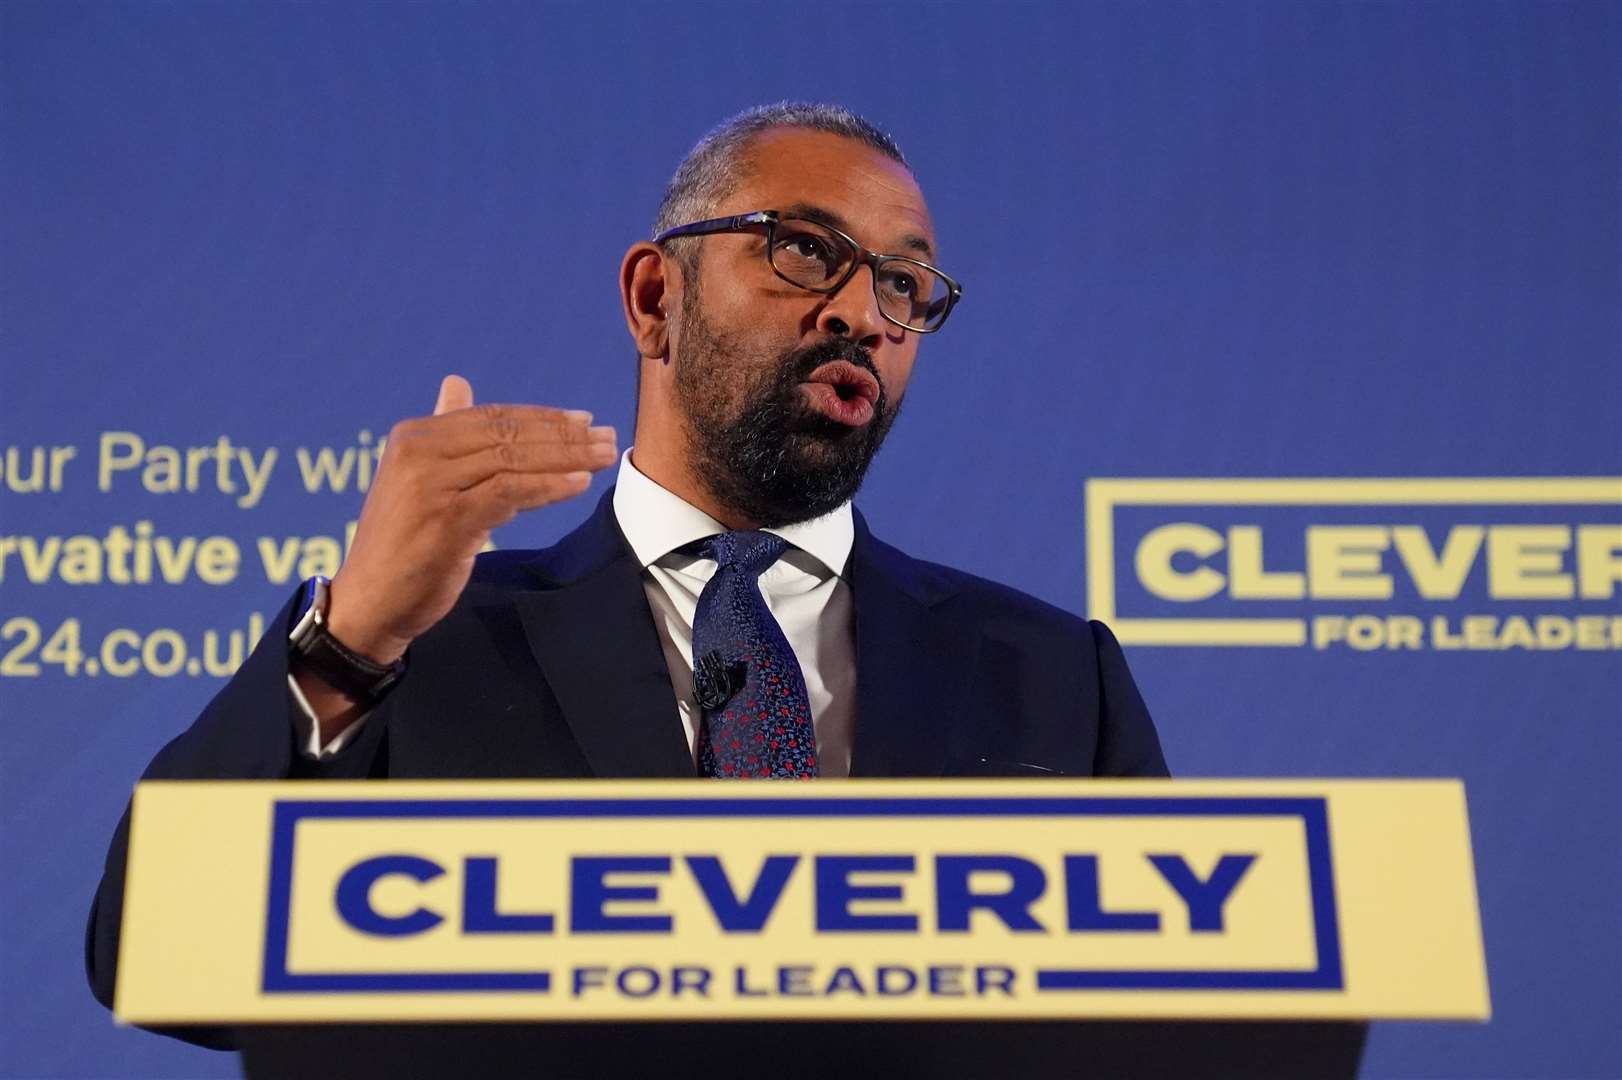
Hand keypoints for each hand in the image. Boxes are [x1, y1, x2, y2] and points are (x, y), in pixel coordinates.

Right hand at [325, 375, 616, 663]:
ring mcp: (432, 485)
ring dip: (566, 457)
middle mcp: (420, 452)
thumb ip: (444, 433)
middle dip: (564, 435)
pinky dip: (549, 486)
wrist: (370, 602)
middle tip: (607, 436)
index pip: (493, 417)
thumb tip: (456, 383)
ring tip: (604, 457)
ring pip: (513, 460)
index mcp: (415, 436)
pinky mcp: (448, 520)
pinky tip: (580, 484)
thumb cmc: (402, 544)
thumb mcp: (420, 479)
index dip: (543, 418)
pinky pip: (509, 493)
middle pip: (508, 434)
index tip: (584, 421)